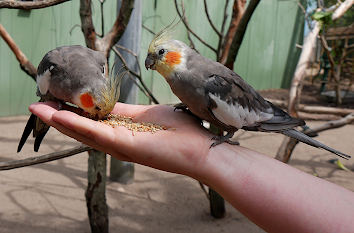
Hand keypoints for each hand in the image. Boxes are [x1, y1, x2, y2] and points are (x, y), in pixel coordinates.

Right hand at [29, 102, 212, 178]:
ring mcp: (122, 146)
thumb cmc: (181, 131)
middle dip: (60, 118)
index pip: (92, 121)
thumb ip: (126, 112)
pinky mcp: (128, 146)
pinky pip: (98, 134)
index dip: (73, 112)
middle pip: (83, 129)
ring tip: (39, 110)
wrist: (200, 149)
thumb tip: (107, 103)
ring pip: (84, 133)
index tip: (56, 101)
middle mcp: (118, 142)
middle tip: (37, 106)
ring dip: (60, 121)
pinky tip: (60, 117)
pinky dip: (77, 125)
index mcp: (123, 132)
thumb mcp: (148, 115)